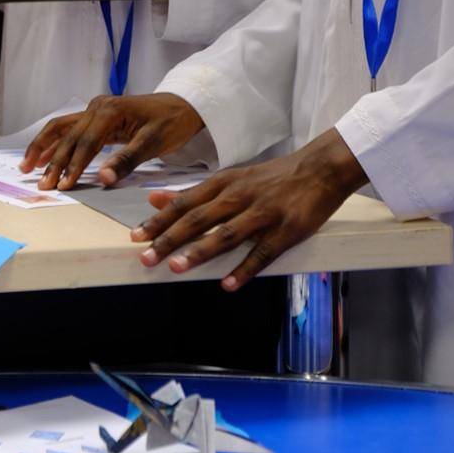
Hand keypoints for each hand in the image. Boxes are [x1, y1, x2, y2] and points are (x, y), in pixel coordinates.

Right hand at [20, 93, 202, 189]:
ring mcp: (95, 110)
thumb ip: (127, 160)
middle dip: (53, 161)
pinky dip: (55, 142)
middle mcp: (97, 107)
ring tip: (27, 166)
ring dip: (44, 147)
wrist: (184, 105)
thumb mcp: (154, 142)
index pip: (85, 142)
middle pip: (69, 136)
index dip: (73, 165)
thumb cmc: (171, 122)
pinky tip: (44, 156)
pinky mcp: (98, 117)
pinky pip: (70, 129)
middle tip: (41, 184)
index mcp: (109, 111)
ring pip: (62, 128)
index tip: (62, 186)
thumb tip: (103, 179)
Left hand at [133, 129, 366, 287]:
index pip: (184, 203)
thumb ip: (193, 193)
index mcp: (223, 183)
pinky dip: (244, 269)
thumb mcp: (229, 178)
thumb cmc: (270, 178)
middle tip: (146, 257)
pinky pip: (262, 252)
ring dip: (200, 252)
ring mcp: (262, 213)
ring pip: (226, 234)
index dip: (159, 221)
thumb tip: (154, 199)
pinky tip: (228, 284)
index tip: (135, 236)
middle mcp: (238, 196)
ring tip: (177, 268)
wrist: (318, 169)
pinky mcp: (286, 229)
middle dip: (170, 239)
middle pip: (198, 218)